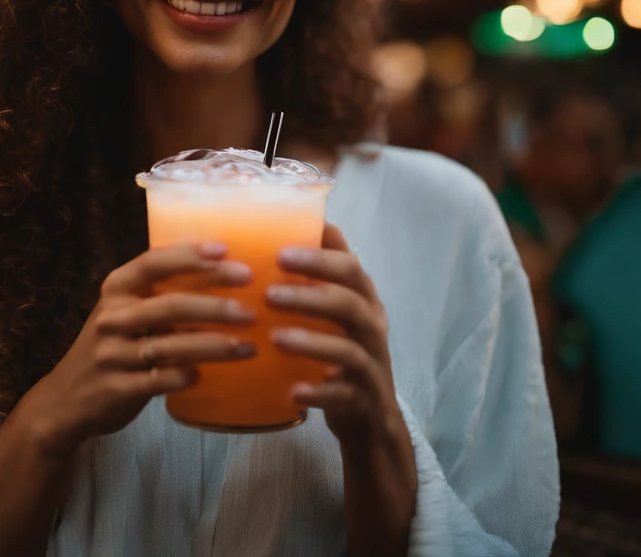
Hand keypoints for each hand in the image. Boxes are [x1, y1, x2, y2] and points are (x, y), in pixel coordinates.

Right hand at [22, 243, 256, 454]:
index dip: (189, 255)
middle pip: (169, 306)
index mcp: (116, 289)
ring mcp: (111, 355)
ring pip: (169, 347)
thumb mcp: (123, 312)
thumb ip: (158, 294)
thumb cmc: (111, 347)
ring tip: (249, 345)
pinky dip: (184, 376)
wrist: (66, 400)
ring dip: (213, 346)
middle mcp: (112, 318)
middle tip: (252, 309)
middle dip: (214, 306)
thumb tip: (223, 272)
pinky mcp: (117, 389)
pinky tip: (206, 375)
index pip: (152, 262)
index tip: (227, 251)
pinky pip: (158, 381)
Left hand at [264, 225, 403, 445]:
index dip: (319, 259)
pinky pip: (344, 395)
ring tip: (275, 338)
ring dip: (311, 342)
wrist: (370, 417)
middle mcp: (372, 328)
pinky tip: (293, 391)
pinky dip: (319, 392)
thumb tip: (300, 223)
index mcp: (363, 300)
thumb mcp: (336, 311)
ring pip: (347, 349)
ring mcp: (371, 365)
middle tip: (268, 294)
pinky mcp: (364, 400)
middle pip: (349, 304)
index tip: (280, 253)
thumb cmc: (341, 351)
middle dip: (309, 296)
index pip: (350, 268)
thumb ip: (322, 274)